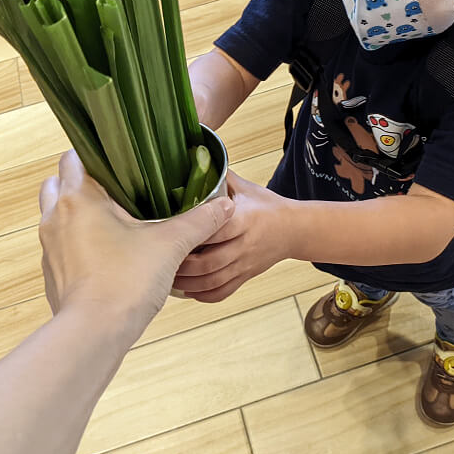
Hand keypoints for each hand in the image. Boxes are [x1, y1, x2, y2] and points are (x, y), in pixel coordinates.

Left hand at [38, 151, 234, 346]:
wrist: (94, 334)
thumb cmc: (125, 282)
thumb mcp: (171, 245)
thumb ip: (199, 220)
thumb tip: (224, 206)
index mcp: (79, 198)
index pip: (73, 157)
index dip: (96, 155)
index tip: (120, 161)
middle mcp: (56, 217)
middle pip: (57, 182)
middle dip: (82, 182)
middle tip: (116, 189)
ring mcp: (50, 246)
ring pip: (55, 215)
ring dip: (76, 212)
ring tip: (112, 219)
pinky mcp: (52, 273)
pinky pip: (60, 246)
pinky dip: (76, 242)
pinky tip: (106, 252)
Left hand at [173, 171, 293, 301]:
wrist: (294, 229)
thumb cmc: (266, 206)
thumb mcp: (244, 187)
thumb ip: (219, 177)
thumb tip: (191, 159)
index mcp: (244, 219)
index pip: (216, 228)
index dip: (193, 232)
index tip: (170, 230)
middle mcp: (245, 245)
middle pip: (210, 261)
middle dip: (182, 264)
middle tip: (160, 258)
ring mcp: (245, 265)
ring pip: (213, 281)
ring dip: (187, 283)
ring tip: (167, 276)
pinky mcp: (244, 277)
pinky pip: (222, 293)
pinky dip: (202, 295)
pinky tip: (187, 289)